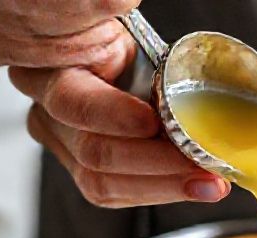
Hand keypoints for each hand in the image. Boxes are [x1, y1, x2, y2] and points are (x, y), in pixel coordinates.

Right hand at [0, 0, 229, 206]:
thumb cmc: (120, 46)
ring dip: (165, 186)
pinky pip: (119, 193)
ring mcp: (63, 147)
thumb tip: (141, 26)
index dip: (112, 114)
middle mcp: (46, 112)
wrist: (112, 63)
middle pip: (94, 152)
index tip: (152, 121)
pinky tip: (194, 186)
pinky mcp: (83, 172)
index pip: (74, 102)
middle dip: (156, 163)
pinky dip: (160, 191)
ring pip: (104, 183)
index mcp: (49, 71)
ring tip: (210, 183)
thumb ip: (123, 27)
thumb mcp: (125, 35)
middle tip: (203, 163)